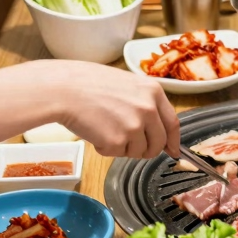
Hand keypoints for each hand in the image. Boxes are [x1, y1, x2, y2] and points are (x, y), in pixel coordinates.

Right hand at [50, 63, 180, 159]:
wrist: (64, 89)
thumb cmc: (88, 83)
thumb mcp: (127, 84)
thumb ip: (145, 103)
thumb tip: (157, 128)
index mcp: (153, 92)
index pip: (173, 123)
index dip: (173, 140)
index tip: (173, 150)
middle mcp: (148, 109)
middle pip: (158, 143)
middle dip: (146, 149)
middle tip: (128, 143)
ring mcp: (134, 126)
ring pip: (138, 151)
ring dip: (123, 147)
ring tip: (104, 127)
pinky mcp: (118, 141)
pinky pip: (117, 154)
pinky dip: (105, 148)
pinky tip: (95, 131)